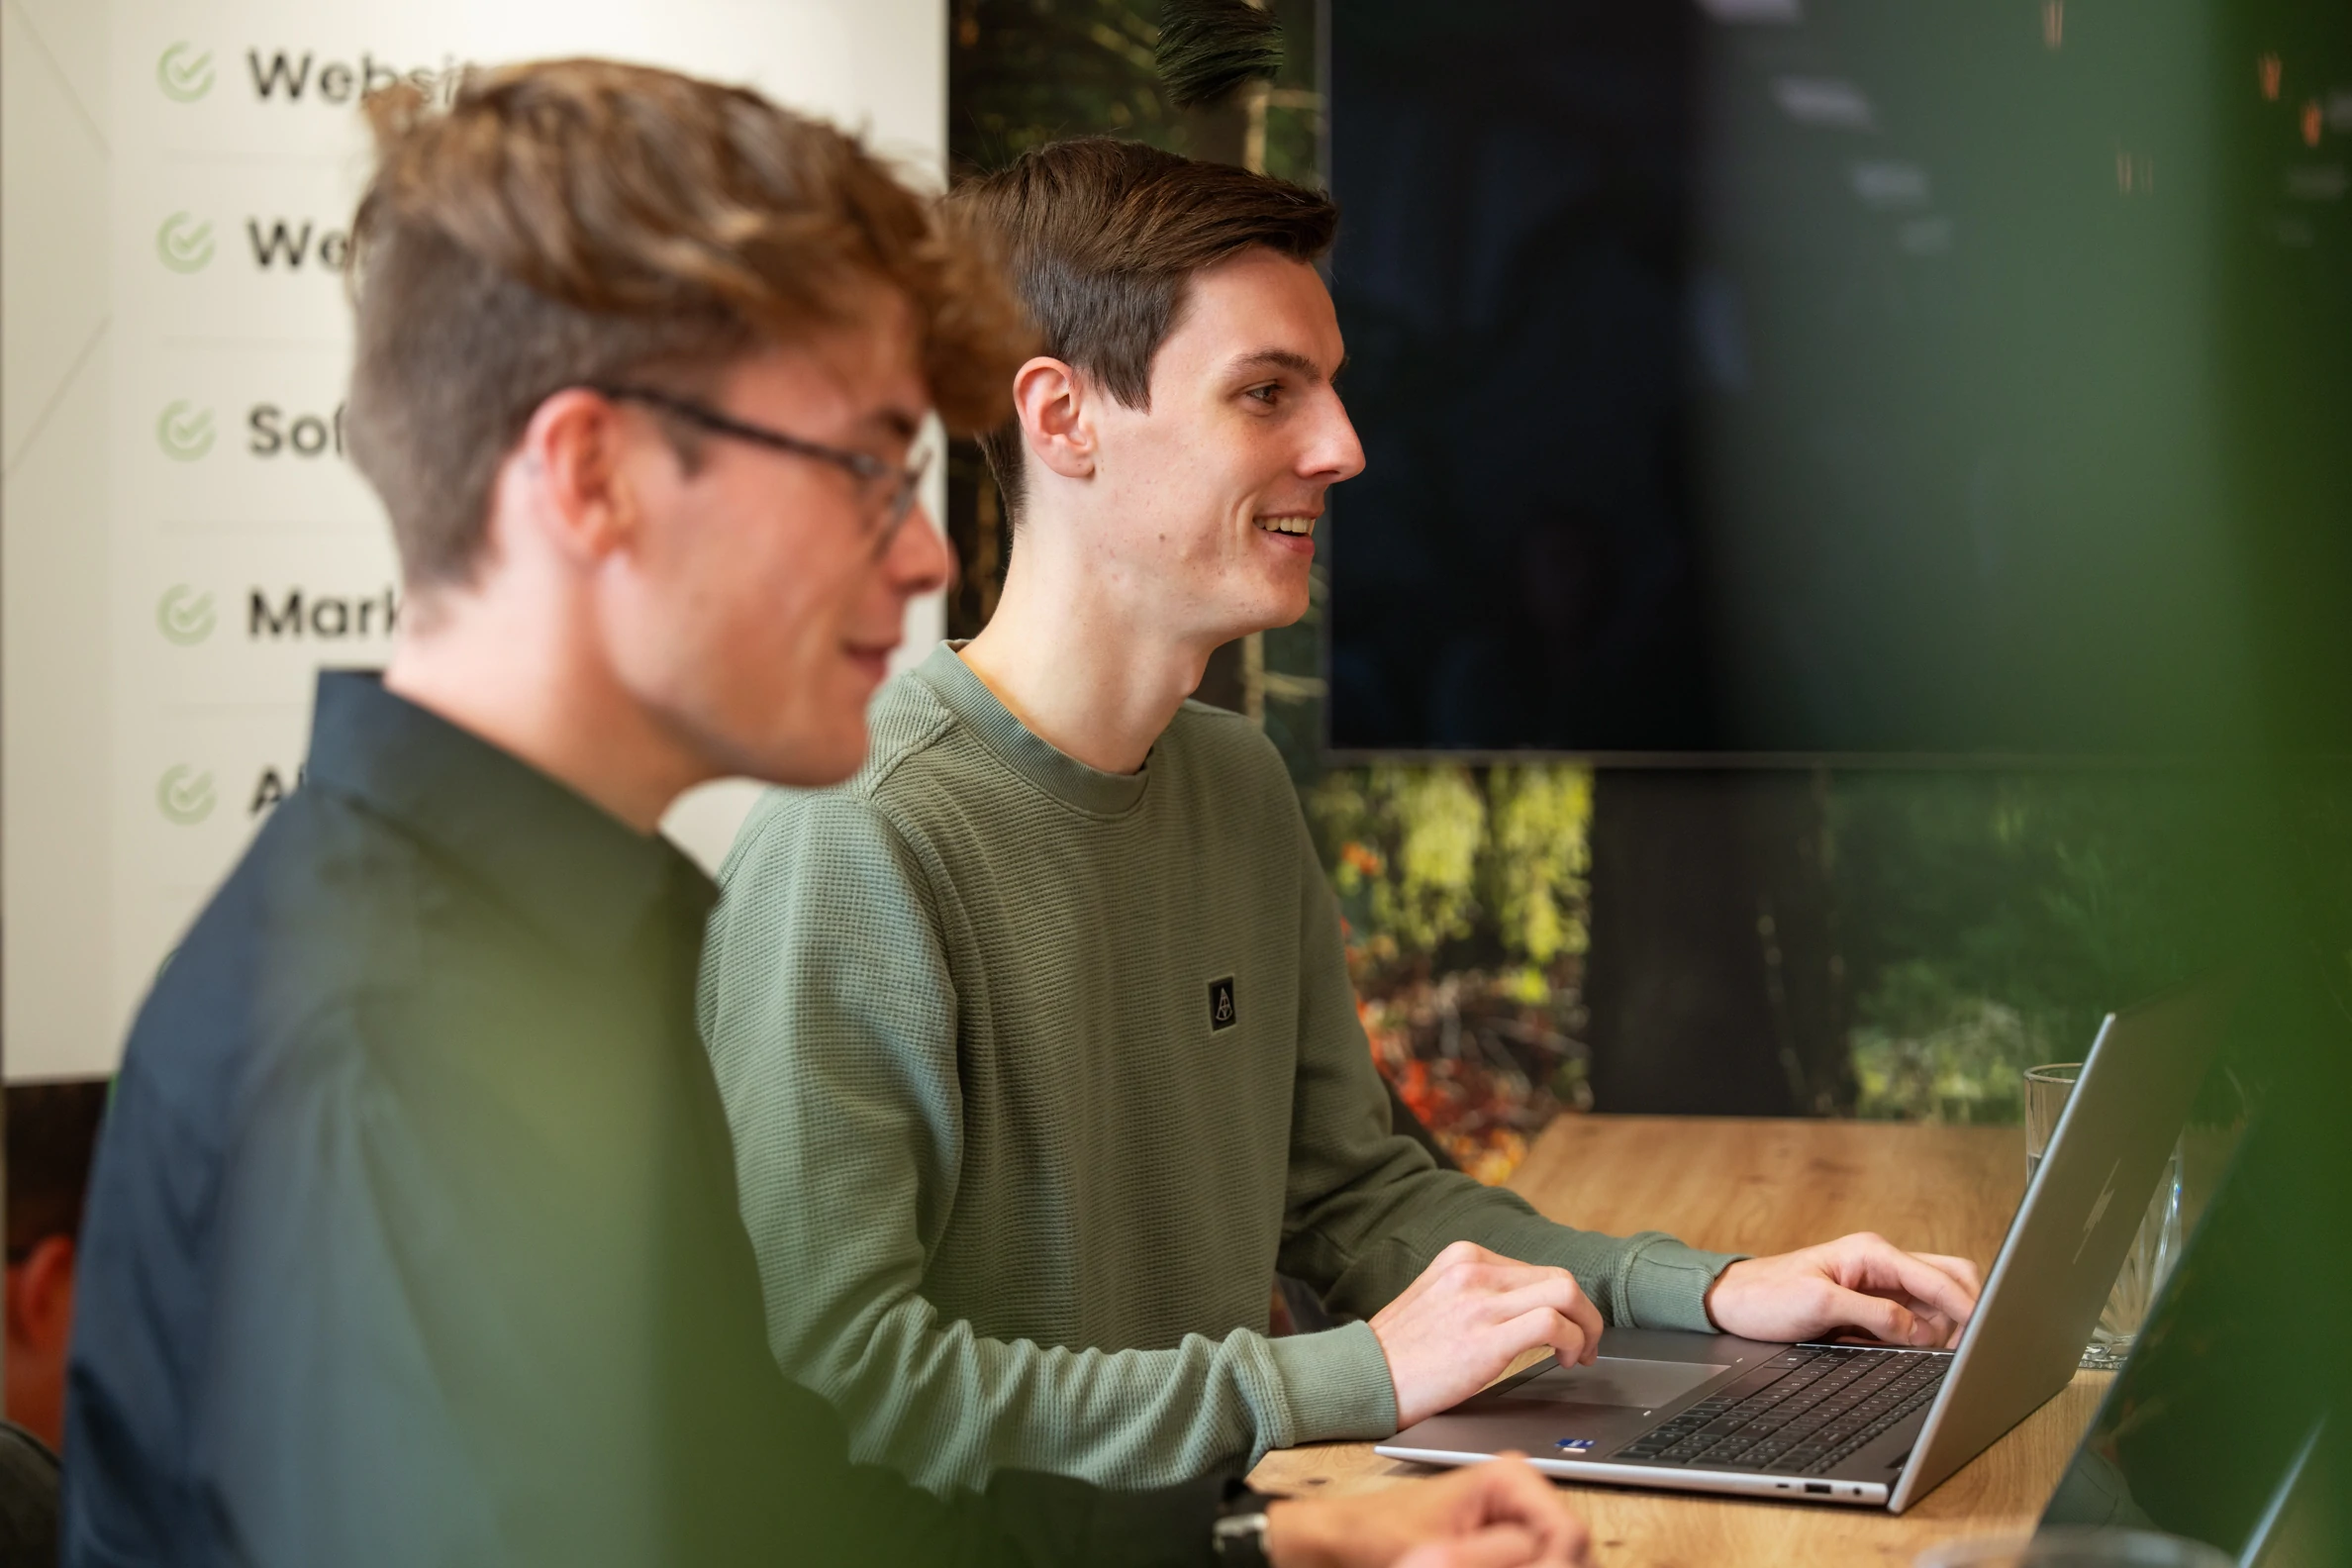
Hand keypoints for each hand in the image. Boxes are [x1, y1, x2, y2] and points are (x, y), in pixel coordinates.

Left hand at [1264, 1455, 1587, 1567]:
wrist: (1344, 1539)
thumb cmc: (1379, 1535)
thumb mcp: (1443, 1553)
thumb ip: (1503, 1553)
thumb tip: (1558, 1557)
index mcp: (1512, 1478)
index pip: (1570, 1533)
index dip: (1554, 1566)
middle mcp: (1521, 1494)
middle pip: (1569, 1551)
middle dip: (1540, 1567)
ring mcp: (1515, 1519)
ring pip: (1554, 1560)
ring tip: (1466, 1564)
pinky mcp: (1504, 1543)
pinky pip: (1530, 1563)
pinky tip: (1479, 1567)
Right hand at [1369, 1241, 1603, 1428]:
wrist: (1361, 1376)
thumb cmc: (1397, 1351)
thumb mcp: (1433, 1298)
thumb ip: (1474, 1292)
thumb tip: (1522, 1306)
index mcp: (1461, 1258)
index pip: (1535, 1269)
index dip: (1564, 1302)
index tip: (1567, 1328)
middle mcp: (1473, 1270)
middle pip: (1559, 1277)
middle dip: (1585, 1314)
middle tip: (1585, 1344)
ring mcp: (1479, 1301)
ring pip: (1565, 1292)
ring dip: (1587, 1327)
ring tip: (1580, 1354)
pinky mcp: (1486, 1338)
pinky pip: (1554, 1324)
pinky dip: (1574, 1341)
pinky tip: (1565, 1361)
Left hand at [1704, 1232, 1982, 1347]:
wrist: (1733, 1303)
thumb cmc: (1767, 1296)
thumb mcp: (1819, 1304)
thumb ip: (1875, 1315)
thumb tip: (1920, 1332)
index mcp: (1872, 1253)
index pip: (1937, 1278)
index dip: (1966, 1307)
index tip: (1986, 1333)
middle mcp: (1881, 1264)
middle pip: (1949, 1280)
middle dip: (1964, 1312)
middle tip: (1961, 1347)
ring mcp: (1879, 1284)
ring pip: (1936, 1302)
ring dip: (1942, 1327)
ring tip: (1928, 1352)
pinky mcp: (1872, 1305)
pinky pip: (1914, 1318)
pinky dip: (1923, 1335)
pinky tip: (1912, 1350)